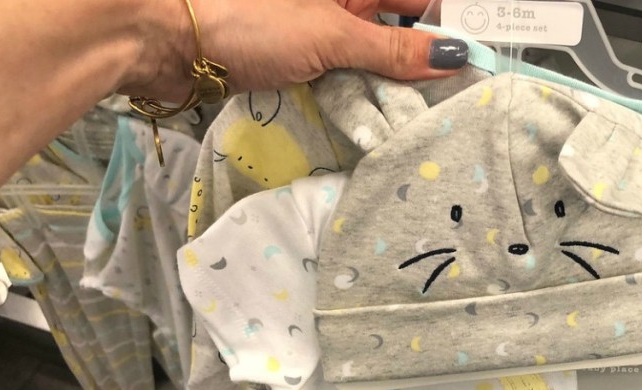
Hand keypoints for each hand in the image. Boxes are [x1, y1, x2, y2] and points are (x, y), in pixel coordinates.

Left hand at [122, 0, 467, 100]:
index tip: (481, 56)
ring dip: (397, 83)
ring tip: (432, 117)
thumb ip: (392, 50)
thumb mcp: (330, 34)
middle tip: (463, 98)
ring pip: (373, 55)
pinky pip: (344, 76)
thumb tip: (453, 55)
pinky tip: (386, 119)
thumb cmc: (248, 18)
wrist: (159, 38)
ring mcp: (317, 28)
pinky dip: (364, 96)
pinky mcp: (296, 59)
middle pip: (398, 25)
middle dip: (428, 58)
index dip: (450, 21)